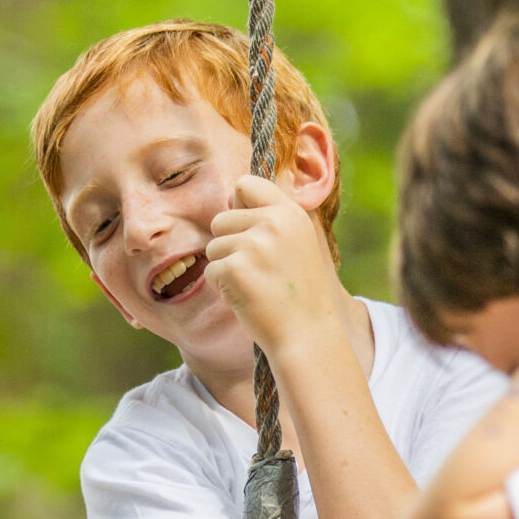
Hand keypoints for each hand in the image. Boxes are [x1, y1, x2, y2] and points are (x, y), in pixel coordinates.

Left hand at [206, 175, 340, 357]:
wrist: (307, 333)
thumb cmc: (298, 291)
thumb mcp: (297, 243)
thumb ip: (270, 219)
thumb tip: (231, 200)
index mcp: (290, 212)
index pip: (246, 184)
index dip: (238, 205)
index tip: (248, 230)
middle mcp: (273, 223)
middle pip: (221, 219)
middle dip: (228, 244)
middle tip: (255, 269)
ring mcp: (253, 245)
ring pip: (213, 246)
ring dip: (225, 267)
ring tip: (254, 284)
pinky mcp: (235, 269)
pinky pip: (210, 271)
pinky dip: (222, 287)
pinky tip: (247, 297)